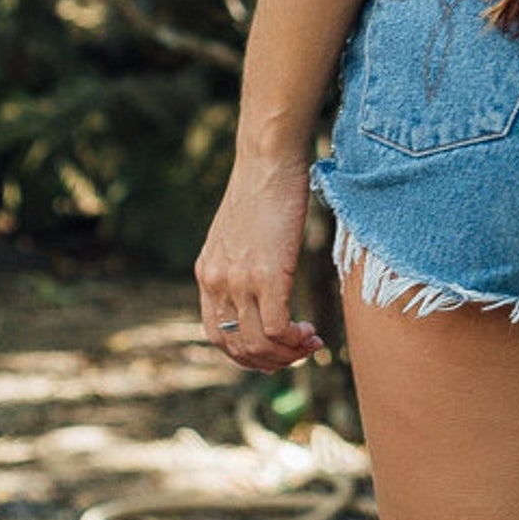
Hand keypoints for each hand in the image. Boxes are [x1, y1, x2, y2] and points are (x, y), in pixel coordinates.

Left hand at [196, 153, 324, 371]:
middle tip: (297, 351)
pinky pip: (276, 328)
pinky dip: (294, 340)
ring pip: (257, 344)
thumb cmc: (263, 186)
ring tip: (310, 342)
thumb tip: (261, 274)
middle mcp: (217, 282)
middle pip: (235, 347)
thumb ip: (240, 258)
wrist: (268, 159)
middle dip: (268, 359)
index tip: (274, 348)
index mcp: (207, 273)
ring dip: (286, 354)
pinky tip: (311, 332)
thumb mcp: (238, 230)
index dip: (246, 352)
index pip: (217, 334)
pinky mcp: (267, 275)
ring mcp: (240, 281)